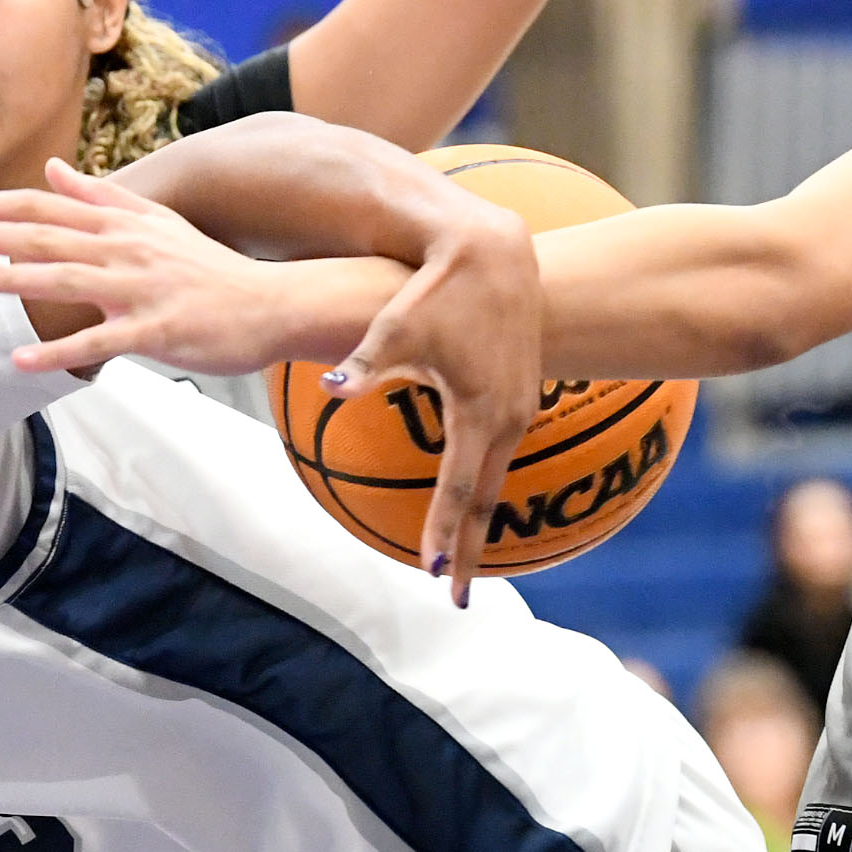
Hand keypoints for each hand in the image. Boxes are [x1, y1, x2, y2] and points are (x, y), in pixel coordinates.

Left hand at [0, 162, 294, 374]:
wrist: (271, 303)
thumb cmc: (211, 269)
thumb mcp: (158, 221)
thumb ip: (103, 195)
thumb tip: (55, 169)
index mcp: (122, 224)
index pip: (44, 209)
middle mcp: (126, 249)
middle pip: (45, 236)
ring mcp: (140, 290)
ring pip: (67, 279)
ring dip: (13, 277)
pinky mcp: (155, 330)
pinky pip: (99, 342)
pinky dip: (58, 350)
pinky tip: (19, 358)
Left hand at [322, 204, 542, 600]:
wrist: (498, 252)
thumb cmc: (441, 288)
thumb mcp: (398, 325)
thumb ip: (364, 364)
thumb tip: (331, 389)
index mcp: (479, 411)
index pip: (459, 488)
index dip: (445, 532)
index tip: (434, 576)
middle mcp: (507, 417)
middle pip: (487, 500)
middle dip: (472, 551)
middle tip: (458, 599)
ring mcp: (520, 408)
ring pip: (496, 480)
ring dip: (479, 521)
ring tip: (461, 561)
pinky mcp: (519, 395)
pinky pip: (501, 456)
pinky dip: (485, 488)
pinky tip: (470, 503)